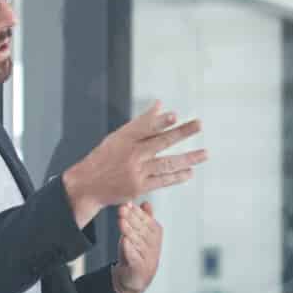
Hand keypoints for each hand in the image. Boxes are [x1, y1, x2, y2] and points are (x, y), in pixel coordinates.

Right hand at [65, 101, 206, 228]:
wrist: (87, 185)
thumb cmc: (105, 157)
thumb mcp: (118, 137)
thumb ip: (141, 123)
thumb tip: (160, 104)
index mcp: (124, 138)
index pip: (145, 127)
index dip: (160, 121)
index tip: (175, 115)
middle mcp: (131, 154)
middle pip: (160, 142)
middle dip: (181, 132)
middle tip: (199, 124)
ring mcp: (136, 171)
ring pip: (166, 163)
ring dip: (188, 158)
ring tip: (205, 154)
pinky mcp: (139, 187)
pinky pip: (163, 180)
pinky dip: (177, 176)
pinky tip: (190, 172)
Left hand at [112, 202, 161, 292]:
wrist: (136, 278)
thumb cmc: (137, 252)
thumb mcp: (141, 233)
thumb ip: (144, 218)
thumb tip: (146, 203)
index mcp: (155, 234)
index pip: (147, 220)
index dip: (137, 212)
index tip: (127, 203)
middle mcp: (153, 245)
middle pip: (142, 229)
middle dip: (131, 218)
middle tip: (122, 209)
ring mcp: (147, 257)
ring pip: (138, 242)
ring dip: (129, 231)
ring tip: (121, 222)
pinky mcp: (139, 267)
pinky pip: (134, 257)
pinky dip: (130, 249)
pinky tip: (125, 241)